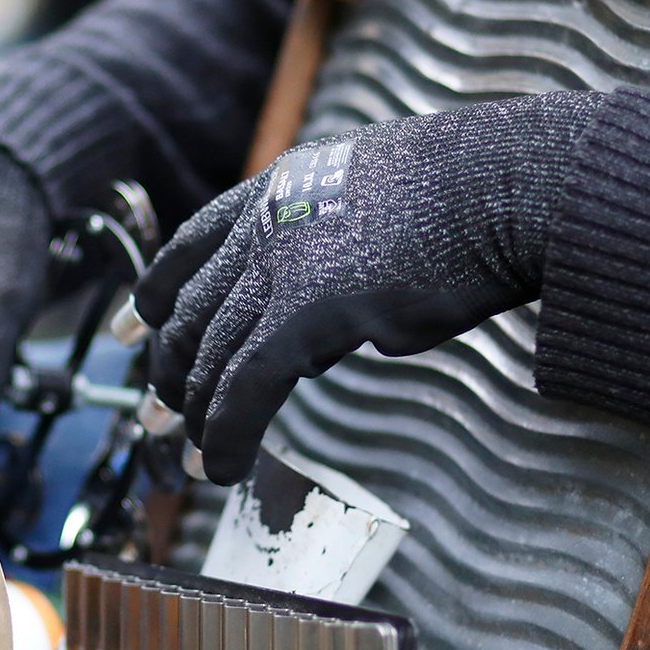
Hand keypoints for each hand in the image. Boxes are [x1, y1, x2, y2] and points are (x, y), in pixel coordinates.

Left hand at [132, 91, 604, 483]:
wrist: (511, 183)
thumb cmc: (479, 194)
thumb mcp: (384, 204)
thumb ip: (342, 254)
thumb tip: (340, 329)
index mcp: (282, 185)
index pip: (192, 245)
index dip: (157, 294)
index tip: (138, 330)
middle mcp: (267, 219)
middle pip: (191, 310)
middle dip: (170, 372)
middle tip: (165, 417)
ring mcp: (282, 262)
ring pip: (210, 354)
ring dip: (200, 415)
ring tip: (202, 455)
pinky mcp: (307, 310)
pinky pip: (244, 388)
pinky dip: (228, 434)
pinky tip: (226, 467)